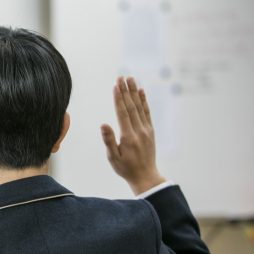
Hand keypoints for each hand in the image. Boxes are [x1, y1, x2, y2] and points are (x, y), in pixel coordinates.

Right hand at [101, 76, 165, 195]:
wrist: (145, 176)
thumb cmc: (125, 168)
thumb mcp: (113, 158)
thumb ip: (109, 140)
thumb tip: (103, 124)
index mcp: (128, 137)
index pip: (122, 113)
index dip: (118, 98)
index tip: (115, 85)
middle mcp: (139, 131)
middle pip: (131, 106)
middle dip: (126, 90)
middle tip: (121, 77)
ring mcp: (146, 130)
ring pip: (140, 107)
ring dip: (135, 92)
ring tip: (131, 79)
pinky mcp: (150, 131)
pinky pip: (147, 112)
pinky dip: (144, 101)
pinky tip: (141, 92)